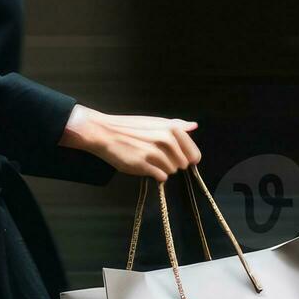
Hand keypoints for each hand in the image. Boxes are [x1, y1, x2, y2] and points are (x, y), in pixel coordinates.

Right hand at [60, 105, 201, 180]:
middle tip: (158, 156)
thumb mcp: (154, 121)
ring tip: (148, 159)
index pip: (194, 153)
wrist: (105, 133)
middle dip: (173, 163)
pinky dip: (155, 174)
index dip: (189, 159)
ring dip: (162, 168)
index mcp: (171, 129)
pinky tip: (145, 166)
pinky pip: (160, 177)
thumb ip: (176, 125)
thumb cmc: (129, 128)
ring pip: (171, 171)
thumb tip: (193, 126)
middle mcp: (166, 140)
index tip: (180, 158)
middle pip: (183, 164)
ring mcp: (154, 153)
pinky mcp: (143, 165)